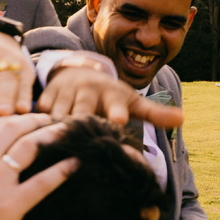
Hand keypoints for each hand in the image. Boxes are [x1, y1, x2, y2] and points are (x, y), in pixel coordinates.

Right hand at [0, 115, 76, 219]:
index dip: (10, 119)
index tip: (22, 120)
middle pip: (12, 128)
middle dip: (34, 119)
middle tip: (48, 119)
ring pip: (30, 146)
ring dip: (51, 134)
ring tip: (65, 131)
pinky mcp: (11, 206)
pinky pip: (43, 182)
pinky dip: (62, 170)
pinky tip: (74, 163)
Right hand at [40, 60, 185, 127]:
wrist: (77, 74)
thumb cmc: (109, 96)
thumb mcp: (131, 101)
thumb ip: (154, 113)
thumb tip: (182, 119)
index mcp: (111, 95)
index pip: (114, 104)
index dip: (115, 112)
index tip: (119, 120)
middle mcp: (87, 92)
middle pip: (82, 111)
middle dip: (80, 122)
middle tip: (80, 138)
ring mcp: (65, 94)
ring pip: (59, 114)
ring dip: (57, 128)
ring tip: (58, 145)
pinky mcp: (45, 98)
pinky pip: (39, 115)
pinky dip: (38, 126)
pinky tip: (38, 140)